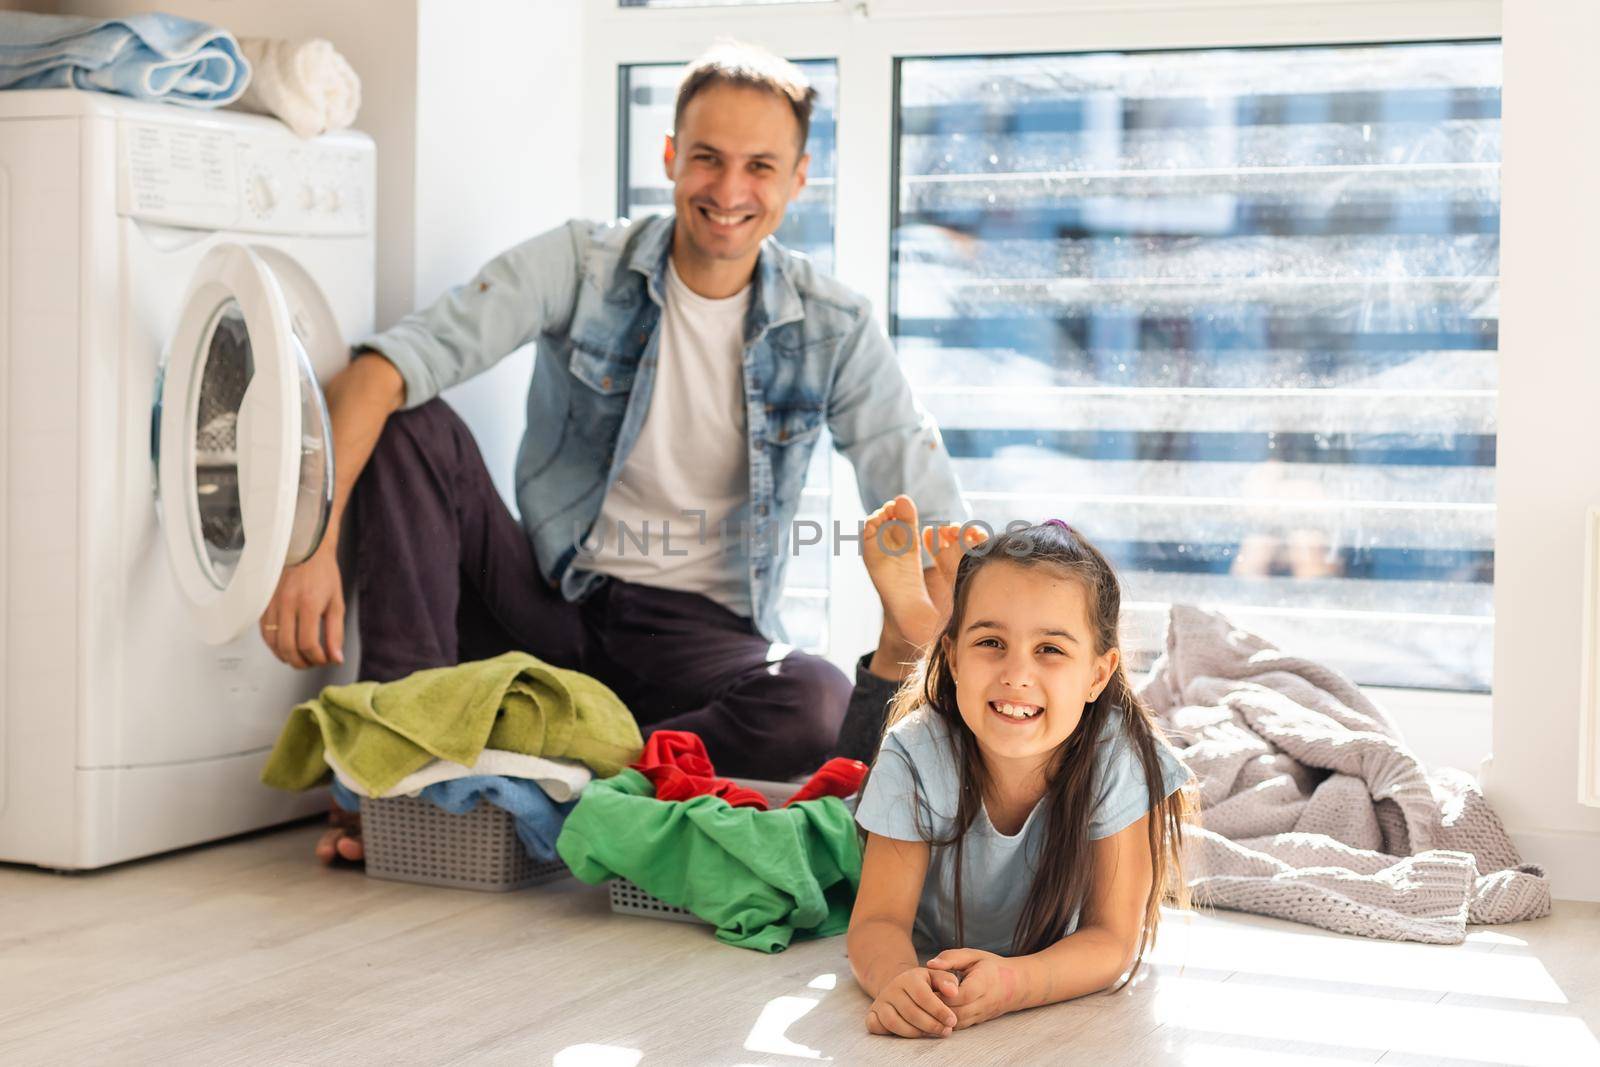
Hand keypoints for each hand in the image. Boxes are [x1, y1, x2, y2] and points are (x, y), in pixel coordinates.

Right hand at [260, 543, 344, 668]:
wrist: (303, 549)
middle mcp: (287, 605)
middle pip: (288, 647)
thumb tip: (335, 657)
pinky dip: (274, 645)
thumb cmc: (322, 573)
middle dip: (301, 662)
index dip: (317, 658)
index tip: (325, 659)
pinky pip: (265, 633)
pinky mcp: (263, 604)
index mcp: (308, 604)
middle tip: (312, 663)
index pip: (308, 644)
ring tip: (300, 658)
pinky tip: (286, 647)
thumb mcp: (336, 603)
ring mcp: (272, 604)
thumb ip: (335, 633)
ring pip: (273, 643)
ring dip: (286, 657)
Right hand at [865, 966, 960, 1038]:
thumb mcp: (937, 977)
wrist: (900, 985)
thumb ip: (948, 981)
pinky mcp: (872, 1013)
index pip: (923, 996)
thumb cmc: (924, 984)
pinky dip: (890, 1033)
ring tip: (930, 1033)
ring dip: (915, 1033)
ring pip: (894, 1023)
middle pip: (910, 1012)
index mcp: (909, 977)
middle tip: (946, 1031)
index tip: (952, 1021)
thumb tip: (954, 992)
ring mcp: (880, 1001)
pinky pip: (876, 1026)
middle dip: (931, 1025)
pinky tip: (909, 1033)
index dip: (939, 1011)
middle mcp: (892, 988)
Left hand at [927, 948, 1022, 1028]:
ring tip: (924, 1006)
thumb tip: (930, 964)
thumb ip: (951, 958)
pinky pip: (960, 1026)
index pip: (961, 995)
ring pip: (957, 1022)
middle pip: (957, 1012)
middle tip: (920, 998)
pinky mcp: (978, 1022)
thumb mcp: (973, 955)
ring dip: (940, 1017)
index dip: (943, 993)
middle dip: (937, 1007)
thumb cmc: (991, 966)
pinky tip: (933, 1014)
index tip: (927, 986)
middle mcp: (984, 1002)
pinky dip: (945, 1022)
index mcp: (984, 982)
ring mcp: (982, 1014)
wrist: (1016, 985)